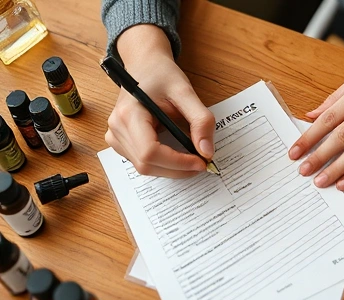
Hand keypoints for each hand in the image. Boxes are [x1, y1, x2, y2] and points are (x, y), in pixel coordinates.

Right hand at [106, 25, 214, 177]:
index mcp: (129, 114)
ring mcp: (115, 137)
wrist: (145, 65)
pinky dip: (163, 164)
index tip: (201, 161)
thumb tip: (206, 152)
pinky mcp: (120, 142)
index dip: (177, 162)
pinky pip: (143, 163)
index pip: (150, 152)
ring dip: (172, 169)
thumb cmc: (161, 74)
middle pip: (147, 164)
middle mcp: (117, 128)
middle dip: (178, 169)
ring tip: (192, 158)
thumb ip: (200, 121)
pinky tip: (177, 154)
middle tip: (202, 162)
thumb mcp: (186, 92)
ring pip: (145, 168)